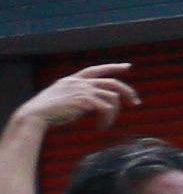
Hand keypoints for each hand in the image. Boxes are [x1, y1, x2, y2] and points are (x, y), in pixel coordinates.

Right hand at [8, 60, 134, 135]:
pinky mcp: (84, 100)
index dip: (113, 67)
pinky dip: (108, 119)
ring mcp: (83, 90)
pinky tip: (102, 127)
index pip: (96, 69)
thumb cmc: (46, 111)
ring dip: (114, 113)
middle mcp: (79, 82)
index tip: (128, 66)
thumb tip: (93, 103)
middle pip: (111, 83)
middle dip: (128, 91)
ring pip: (111, 98)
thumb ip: (76, 95)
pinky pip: (106, 108)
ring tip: (107, 124)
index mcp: (72, 79)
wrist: (35, 114)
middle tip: (137, 102)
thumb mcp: (61, 97)